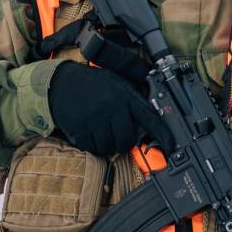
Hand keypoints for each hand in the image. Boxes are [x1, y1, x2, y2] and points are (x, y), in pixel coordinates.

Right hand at [49, 61, 172, 156]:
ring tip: (102, 131)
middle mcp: (113, 108)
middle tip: (119, 135)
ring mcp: (96, 120)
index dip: (163, 134)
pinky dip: (94, 146)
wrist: (60, 83)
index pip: (150, 118)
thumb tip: (152, 115)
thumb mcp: (116, 81)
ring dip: (108, 145)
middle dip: (125, 143)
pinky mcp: (81, 130)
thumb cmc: (92, 83)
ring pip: (110, 147)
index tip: (171, 146)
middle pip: (128, 140)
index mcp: (125, 96)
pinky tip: (90, 132)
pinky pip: (94, 149)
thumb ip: (132, 97)